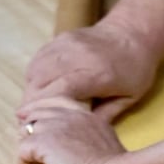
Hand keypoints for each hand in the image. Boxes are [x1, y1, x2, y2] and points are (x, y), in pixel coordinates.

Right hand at [17, 21, 158, 121]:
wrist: (134, 32)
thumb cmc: (136, 69)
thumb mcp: (129, 97)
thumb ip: (104, 115)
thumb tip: (78, 132)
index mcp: (99, 73)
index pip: (62, 89)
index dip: (42, 107)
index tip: (28, 121)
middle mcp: (80, 55)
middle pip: (43, 80)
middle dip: (31, 103)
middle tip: (27, 120)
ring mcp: (68, 44)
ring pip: (36, 69)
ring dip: (30, 90)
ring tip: (32, 107)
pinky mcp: (61, 39)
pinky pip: (38, 59)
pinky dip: (34, 77)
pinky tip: (37, 89)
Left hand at [17, 97, 127, 163]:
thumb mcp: (111, 149)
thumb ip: (97, 143)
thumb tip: (90, 155)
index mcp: (89, 117)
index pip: (61, 105)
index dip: (45, 112)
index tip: (36, 122)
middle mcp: (71, 115)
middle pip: (39, 111)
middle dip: (28, 124)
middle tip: (23, 143)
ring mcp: (56, 126)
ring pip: (27, 129)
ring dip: (25, 148)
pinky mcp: (43, 142)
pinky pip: (21, 152)